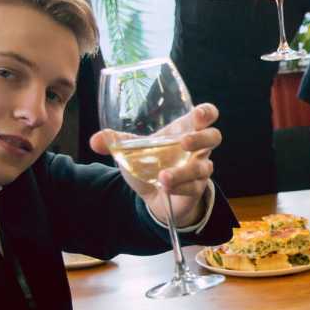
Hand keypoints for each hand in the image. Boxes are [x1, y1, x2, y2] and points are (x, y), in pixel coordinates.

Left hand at [91, 102, 219, 223]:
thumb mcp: (132, 151)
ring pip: (202, 167)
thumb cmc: (150, 164)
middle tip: (183, 142)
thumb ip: (115, 143)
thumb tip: (95, 140)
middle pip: (214, 137)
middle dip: (202, 138)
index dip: (207, 113)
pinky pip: (193, 187)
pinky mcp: (196, 189)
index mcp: (184, 131)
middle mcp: (197, 149)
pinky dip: (178, 187)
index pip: (206, 115)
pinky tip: (165, 188)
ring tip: (163, 177)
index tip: (198, 114)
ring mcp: (199, 169)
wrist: (156, 197)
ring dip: (183, 172)